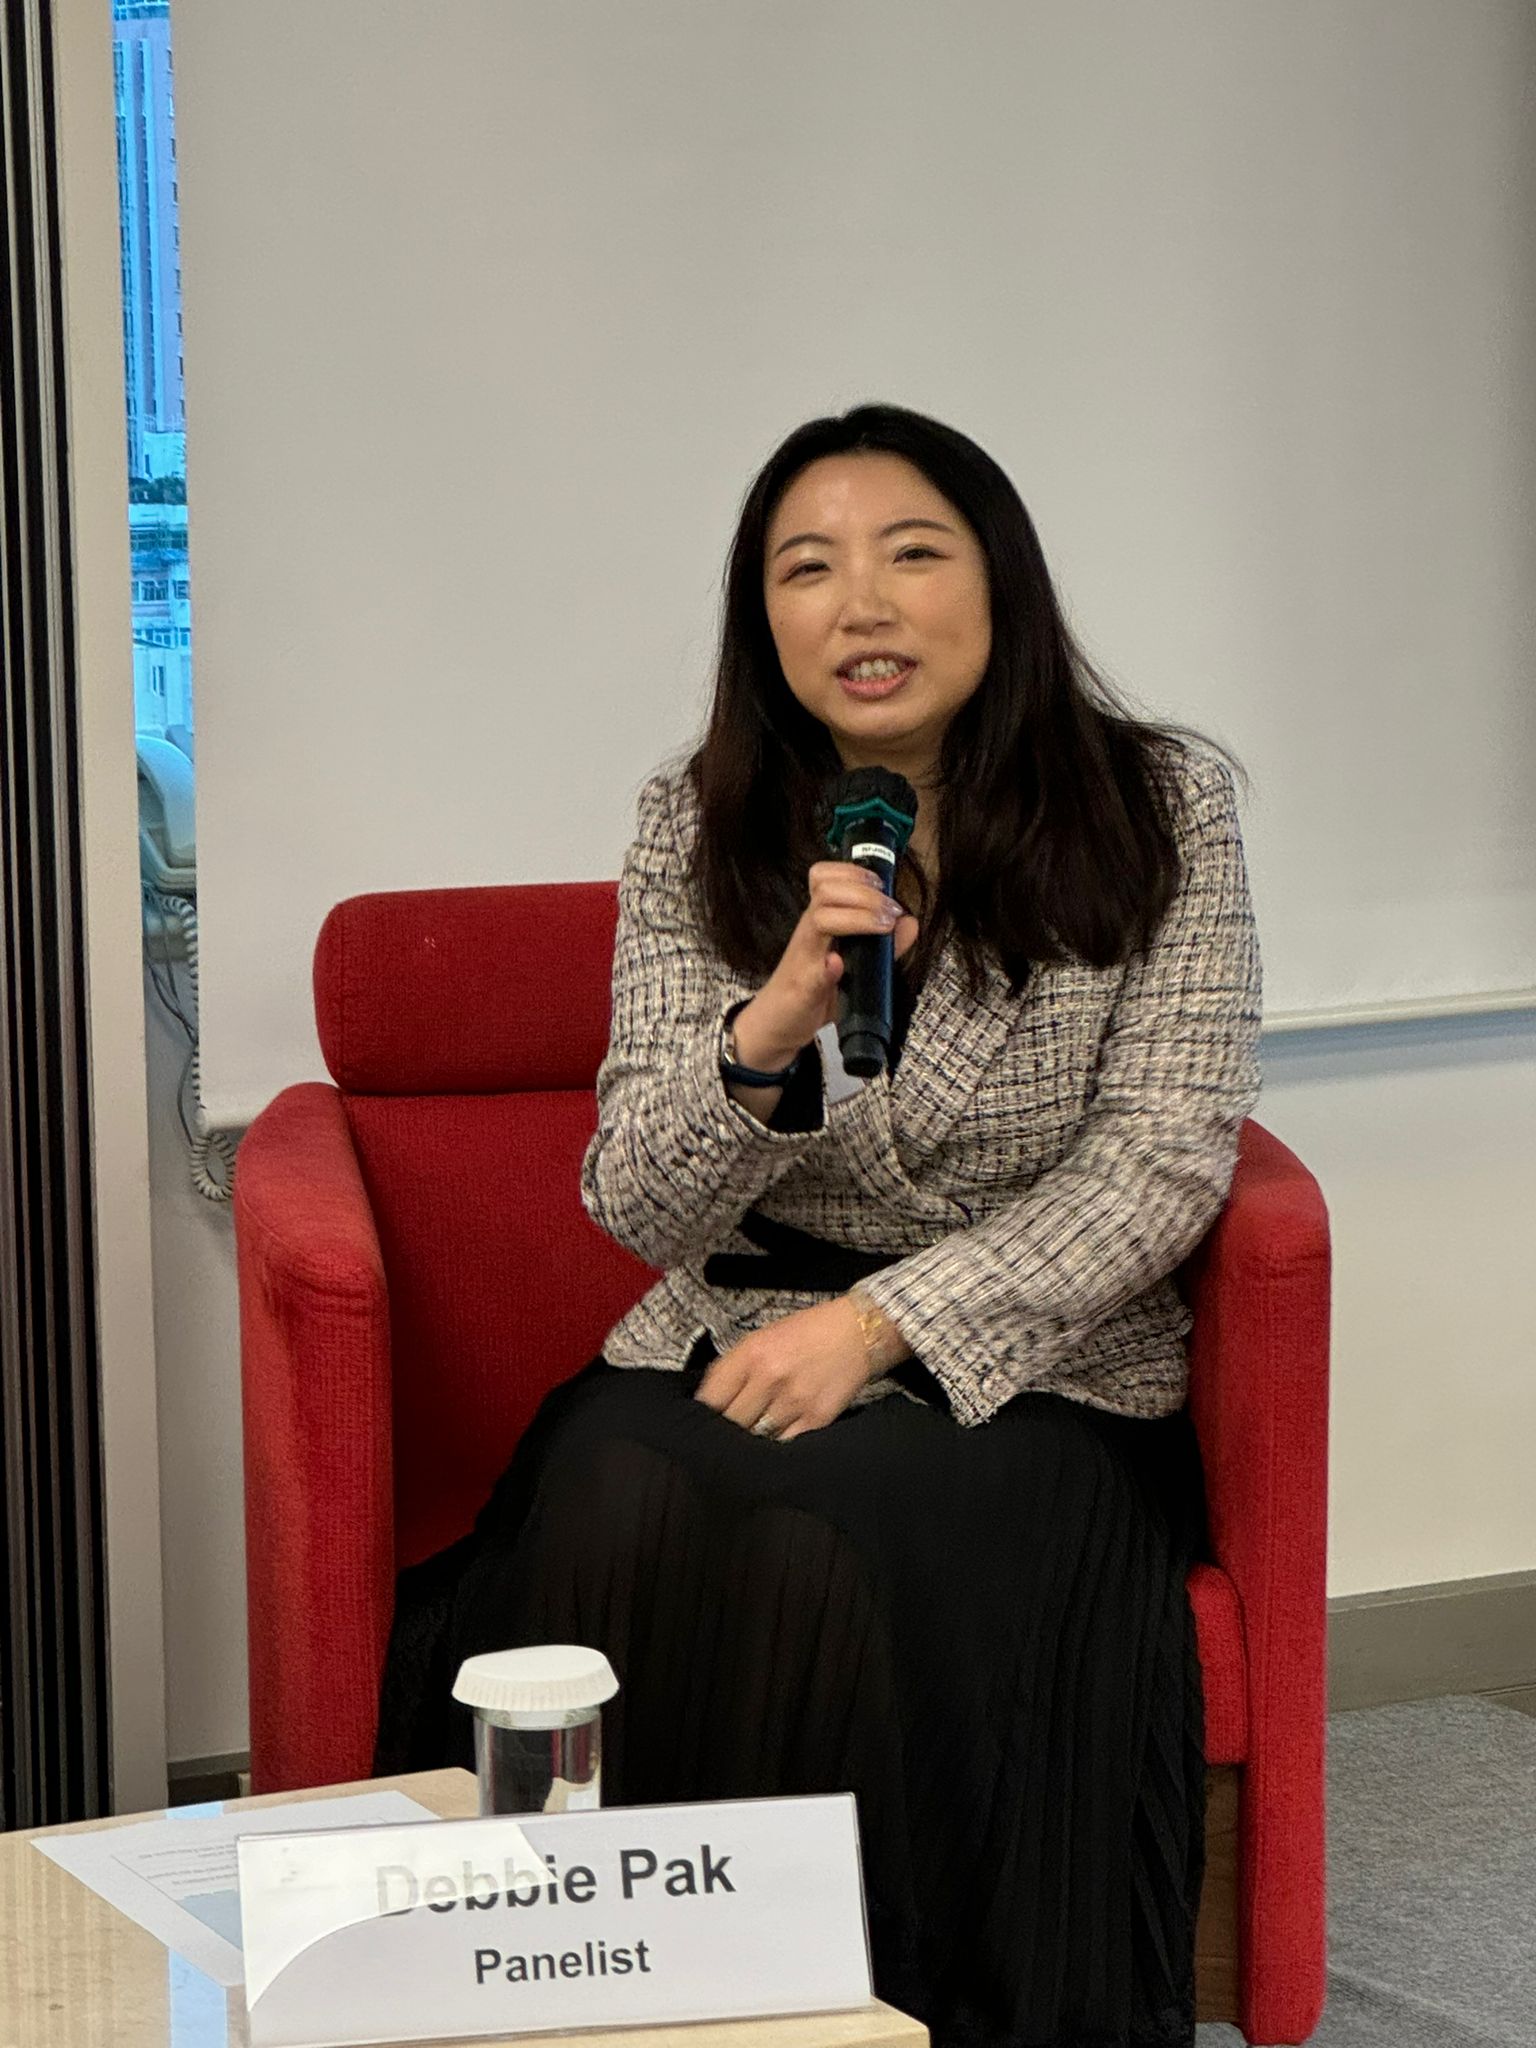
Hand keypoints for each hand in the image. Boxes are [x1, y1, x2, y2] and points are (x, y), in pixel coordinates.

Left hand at [694, 1298, 877, 1441]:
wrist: (858, 1332)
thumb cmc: (807, 1333)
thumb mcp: (763, 1337)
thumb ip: (736, 1368)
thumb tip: (711, 1404)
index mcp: (751, 1352)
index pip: (711, 1398)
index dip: (703, 1416)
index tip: (703, 1424)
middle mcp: (770, 1377)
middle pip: (731, 1423)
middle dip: (727, 1430)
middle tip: (728, 1434)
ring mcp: (794, 1400)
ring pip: (756, 1438)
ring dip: (752, 1440)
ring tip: (751, 1439)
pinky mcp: (816, 1419)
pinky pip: (784, 1444)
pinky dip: (777, 1445)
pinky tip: (775, 1440)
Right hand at [729, 863, 919, 1073]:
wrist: (777, 1025)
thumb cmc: (814, 991)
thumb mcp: (853, 964)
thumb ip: (882, 945)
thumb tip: (909, 922)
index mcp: (820, 922)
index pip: (826, 878)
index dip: (854, 872)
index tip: (881, 885)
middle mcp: (809, 933)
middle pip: (826, 890)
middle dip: (864, 893)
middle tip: (890, 911)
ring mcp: (803, 959)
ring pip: (819, 919)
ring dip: (855, 918)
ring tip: (881, 927)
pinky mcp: (801, 989)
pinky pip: (812, 974)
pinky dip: (828, 968)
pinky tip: (839, 964)